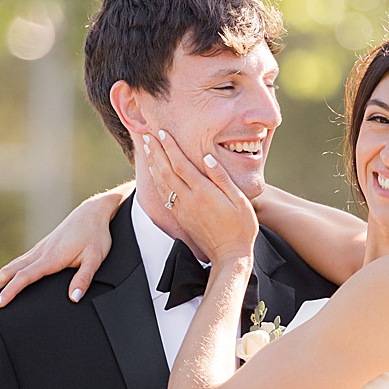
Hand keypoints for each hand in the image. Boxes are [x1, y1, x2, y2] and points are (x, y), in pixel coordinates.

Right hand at [0, 185, 127, 305]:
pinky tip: (1, 281)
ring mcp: (38, 250)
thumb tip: (73, 299)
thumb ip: (83, 279)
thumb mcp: (96, 259)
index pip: (25, 277)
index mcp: (51, 258)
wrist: (92, 213)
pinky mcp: (40, 249)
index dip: (11, 291)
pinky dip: (5, 274)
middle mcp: (40, 253)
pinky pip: (17, 263)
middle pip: (8, 271)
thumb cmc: (96, 236)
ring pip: (10, 267)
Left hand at [148, 130, 257, 266]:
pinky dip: (156, 181)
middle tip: (148, 136)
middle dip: (156, 152)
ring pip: (161, 183)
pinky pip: (163, 195)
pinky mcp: (180, 217)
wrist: (229, 255)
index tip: (162, 133)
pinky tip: (155, 174)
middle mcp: (188, 199)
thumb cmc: (241, 227)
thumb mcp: (239, 199)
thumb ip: (222, 177)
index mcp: (203, 192)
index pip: (181, 164)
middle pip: (166, 171)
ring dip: (153, 165)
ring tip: (147, 151)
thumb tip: (207, 157)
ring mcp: (182, 209)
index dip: (170, 147)